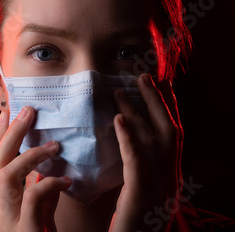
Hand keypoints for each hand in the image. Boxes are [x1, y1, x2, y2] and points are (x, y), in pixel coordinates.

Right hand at [0, 106, 71, 231]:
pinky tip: (66, 181)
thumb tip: (43, 168)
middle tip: (27, 111)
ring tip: (54, 145)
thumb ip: (37, 194)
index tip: (6, 114)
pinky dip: (49, 183)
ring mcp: (7, 221)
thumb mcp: (37, 218)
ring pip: (7, 174)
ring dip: (30, 154)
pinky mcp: (25, 230)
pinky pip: (33, 195)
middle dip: (11, 133)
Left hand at [109, 73, 182, 231]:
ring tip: (119, 92)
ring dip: (136, 113)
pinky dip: (129, 139)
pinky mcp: (140, 196)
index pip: (174, 137)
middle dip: (156, 102)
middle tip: (142, 77)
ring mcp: (159, 188)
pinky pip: (136, 162)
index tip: (162, 84)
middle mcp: (170, 179)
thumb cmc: (137, 225)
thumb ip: (143, 170)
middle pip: (168, 132)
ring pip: (152, 142)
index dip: (169, 108)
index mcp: (171, 178)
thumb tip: (133, 143)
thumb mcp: (145, 194)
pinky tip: (119, 120)